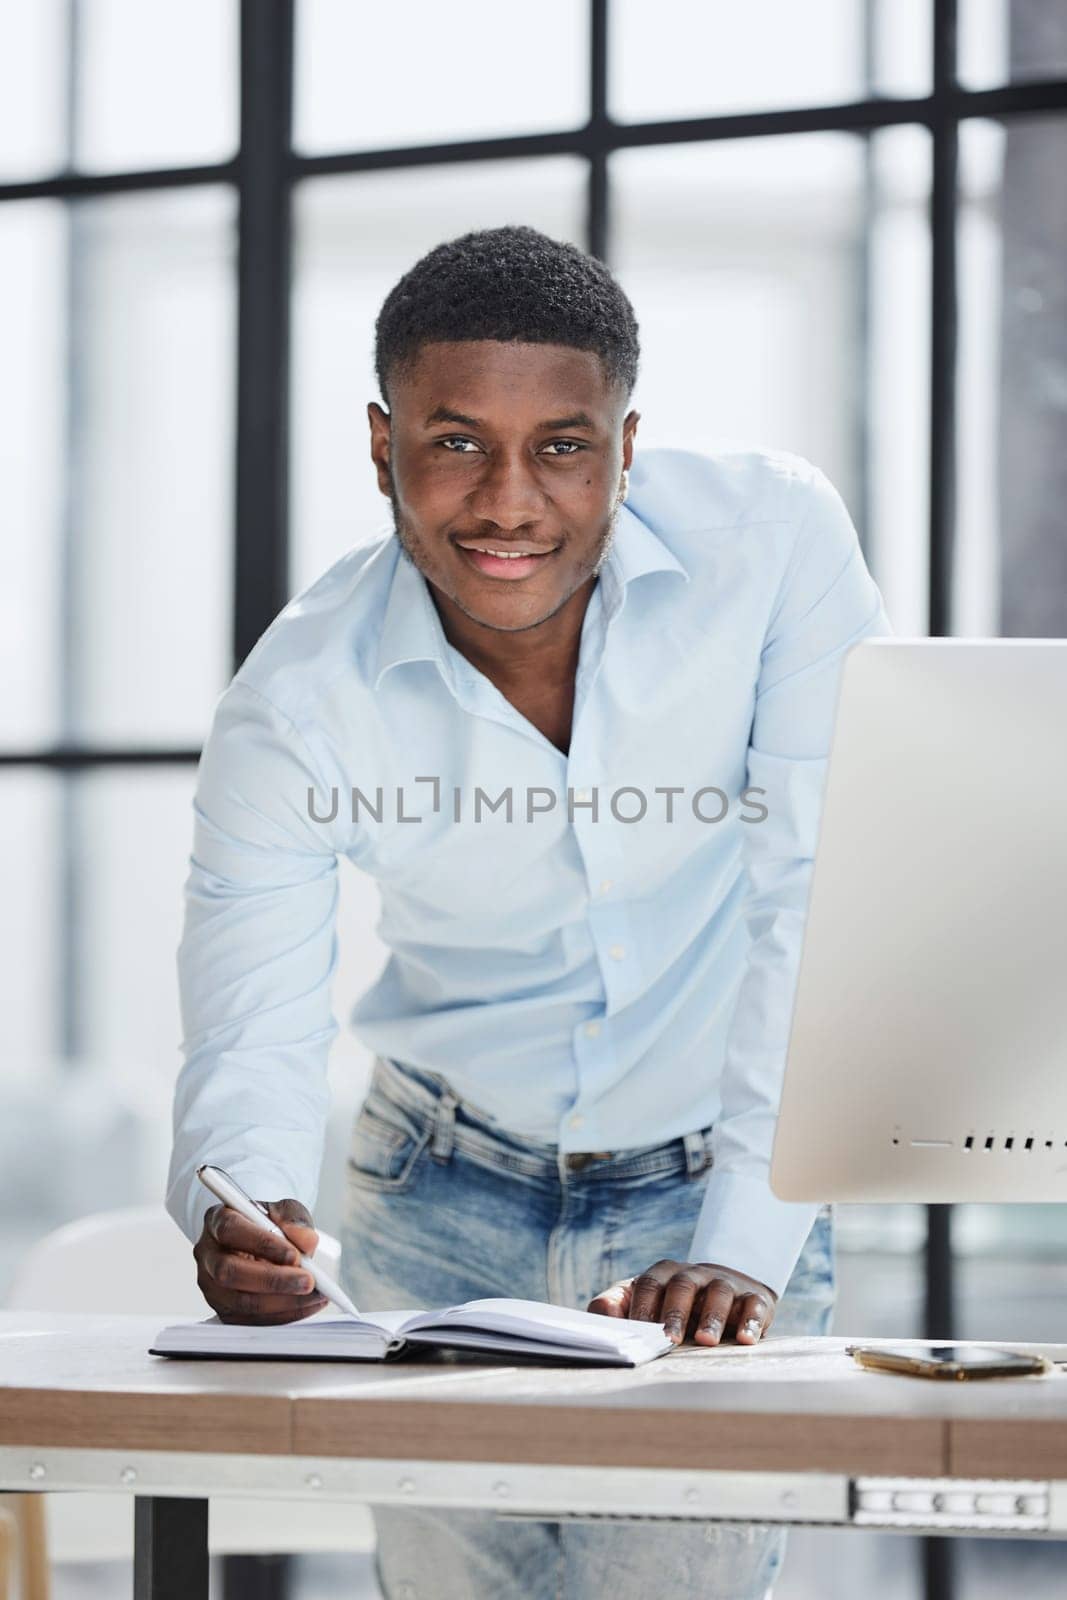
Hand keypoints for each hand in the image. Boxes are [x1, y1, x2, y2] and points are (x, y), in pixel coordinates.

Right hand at [193, 1198, 328, 1324]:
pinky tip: (306, 1306)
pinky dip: (282, 1316)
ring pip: (239, 1302)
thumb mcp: (284, 1212)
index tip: (294, 1255)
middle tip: (308, 1281)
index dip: (262, 1244)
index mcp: (217, 1220)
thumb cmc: (269, 1225)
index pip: (231, 1230)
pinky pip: (249, 1320)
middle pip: (229, 1272)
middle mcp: (208, 1254)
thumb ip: (295, 1219)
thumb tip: (305, 1240)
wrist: (259, 1244)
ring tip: (315, 1296)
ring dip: (282, 1302)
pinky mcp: (223, 1309)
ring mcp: (211, 1286)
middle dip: (273, 1280)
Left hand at [587, 1259, 777, 1345]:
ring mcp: (725, 1284)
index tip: (637, 1332)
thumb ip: (615, 1305)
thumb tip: (602, 1317)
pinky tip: (745, 1340)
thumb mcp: (642, 1300)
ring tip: (704, 1341)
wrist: (727, 1291)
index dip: (642, 1307)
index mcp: (664, 1274)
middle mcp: (694, 1275)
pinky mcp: (754, 1298)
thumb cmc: (674, 1304)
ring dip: (711, 1317)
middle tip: (669, 1340)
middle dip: (674, 1312)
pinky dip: (750, 1322)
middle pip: (682, 1286)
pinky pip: (753, 1306)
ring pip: (718, 1293)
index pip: (649, 1284)